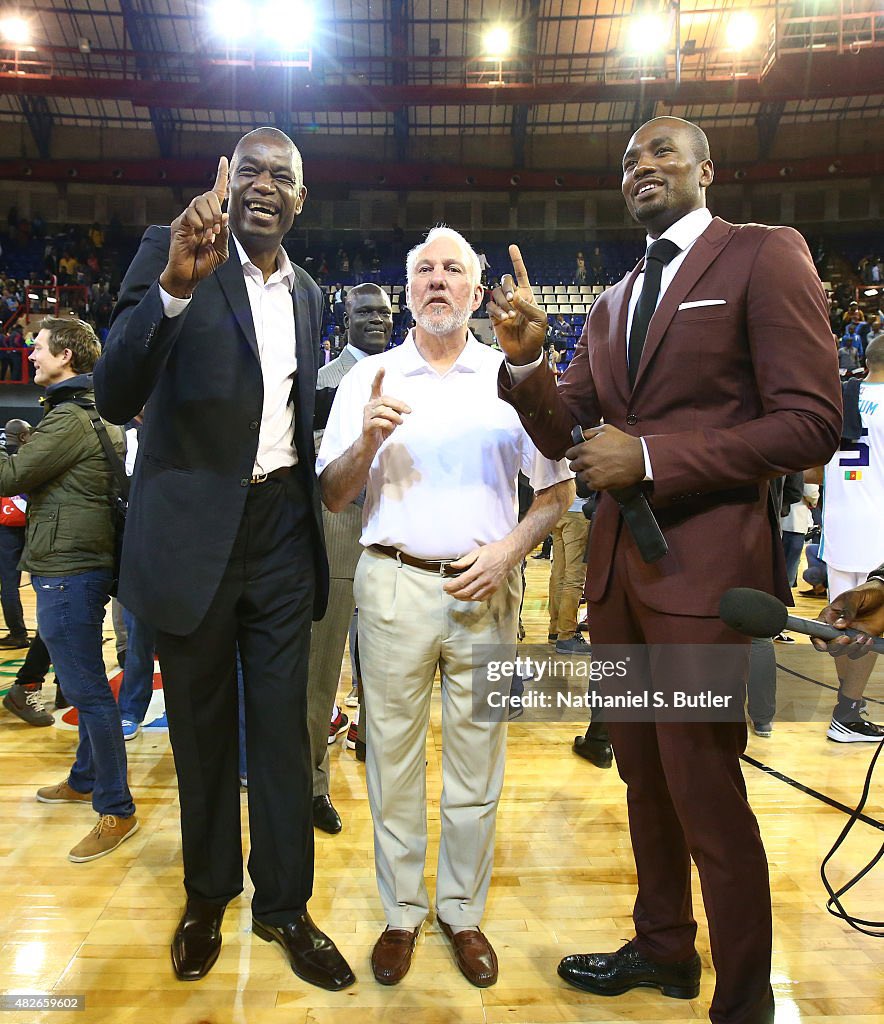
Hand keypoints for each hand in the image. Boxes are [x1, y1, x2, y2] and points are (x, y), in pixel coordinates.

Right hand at [160, 157, 229, 297]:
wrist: (189, 276)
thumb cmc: (203, 263)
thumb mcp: (221, 250)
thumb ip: (225, 234)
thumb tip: (225, 214)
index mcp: (209, 219)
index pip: (215, 193)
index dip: (220, 176)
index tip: (222, 160)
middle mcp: (198, 214)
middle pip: (209, 195)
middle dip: (217, 211)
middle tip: (217, 230)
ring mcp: (187, 218)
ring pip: (200, 202)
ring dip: (209, 219)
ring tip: (208, 235)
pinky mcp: (180, 223)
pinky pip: (191, 213)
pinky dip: (199, 224)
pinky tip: (199, 235)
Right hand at [361, 368, 410, 451]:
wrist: (370, 444)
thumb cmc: (381, 429)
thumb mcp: (392, 418)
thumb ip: (396, 411)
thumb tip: (403, 409)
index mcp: (375, 402)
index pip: (376, 387)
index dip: (379, 378)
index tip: (382, 368)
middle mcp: (369, 406)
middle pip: (385, 399)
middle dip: (399, 405)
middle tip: (409, 411)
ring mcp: (367, 415)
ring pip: (384, 411)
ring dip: (395, 416)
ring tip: (400, 423)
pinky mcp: (367, 425)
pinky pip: (380, 421)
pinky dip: (388, 424)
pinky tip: (390, 427)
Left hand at [443, 540, 515, 601]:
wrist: (509, 554)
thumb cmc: (494, 551)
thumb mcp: (477, 552)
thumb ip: (464, 560)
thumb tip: (453, 565)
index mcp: (479, 569)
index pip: (462, 581)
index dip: (451, 586)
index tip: (445, 587)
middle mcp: (485, 579)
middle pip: (466, 592)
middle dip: (455, 593)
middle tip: (448, 592)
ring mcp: (491, 585)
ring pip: (473, 597)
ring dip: (463, 598)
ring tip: (456, 594)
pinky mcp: (495, 588)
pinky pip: (482, 598)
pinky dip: (473, 599)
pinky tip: (468, 596)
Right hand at [487, 244, 547, 365]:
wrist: (525, 352)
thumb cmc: (536, 336)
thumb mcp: (540, 319)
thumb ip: (528, 306)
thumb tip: (514, 297)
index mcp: (527, 295)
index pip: (521, 274)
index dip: (516, 260)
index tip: (512, 247)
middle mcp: (514, 298)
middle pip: (506, 280)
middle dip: (507, 286)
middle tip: (512, 299)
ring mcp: (503, 307)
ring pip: (496, 293)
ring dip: (502, 302)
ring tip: (511, 315)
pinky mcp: (494, 316)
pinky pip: (490, 306)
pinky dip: (496, 311)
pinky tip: (504, 319)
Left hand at [565, 425, 644, 491]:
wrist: (639, 458)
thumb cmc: (624, 442)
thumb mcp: (606, 429)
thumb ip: (589, 432)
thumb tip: (579, 435)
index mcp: (585, 448)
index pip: (569, 454)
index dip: (575, 454)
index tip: (580, 455)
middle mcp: (585, 461)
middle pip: (573, 466)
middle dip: (580, 464)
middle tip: (590, 463)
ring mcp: (591, 474)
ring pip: (581, 477)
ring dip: (587, 474)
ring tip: (598, 470)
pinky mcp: (598, 484)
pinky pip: (589, 485)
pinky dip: (594, 482)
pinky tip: (602, 476)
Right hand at [811, 579, 883, 656]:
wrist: (883, 596)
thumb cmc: (865, 593)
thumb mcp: (853, 597)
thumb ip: (846, 611)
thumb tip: (838, 625)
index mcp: (829, 616)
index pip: (816, 631)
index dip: (817, 640)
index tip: (824, 645)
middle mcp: (836, 629)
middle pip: (829, 646)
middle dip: (836, 645)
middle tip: (847, 638)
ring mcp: (849, 635)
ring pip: (842, 652)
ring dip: (852, 648)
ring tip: (863, 636)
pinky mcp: (861, 640)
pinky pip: (858, 653)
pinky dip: (863, 650)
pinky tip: (869, 639)